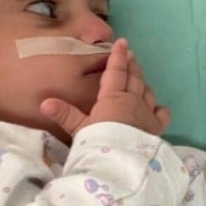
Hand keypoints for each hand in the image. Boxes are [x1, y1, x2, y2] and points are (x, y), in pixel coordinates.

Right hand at [40, 39, 169, 137]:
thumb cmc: (98, 143)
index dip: (118, 55)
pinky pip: (161, 113)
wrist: (122, 164)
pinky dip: (158, 107)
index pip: (116, 71)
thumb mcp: (78, 128)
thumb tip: (44, 102)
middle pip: (134, 78)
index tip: (122, 42)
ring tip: (139, 78)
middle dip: (131, 65)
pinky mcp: (156, 128)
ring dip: (142, 83)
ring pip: (147, 92)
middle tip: (130, 56)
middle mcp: (133, 100)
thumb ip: (64, 114)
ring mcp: (147, 113)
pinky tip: (158, 107)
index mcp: (113, 96)